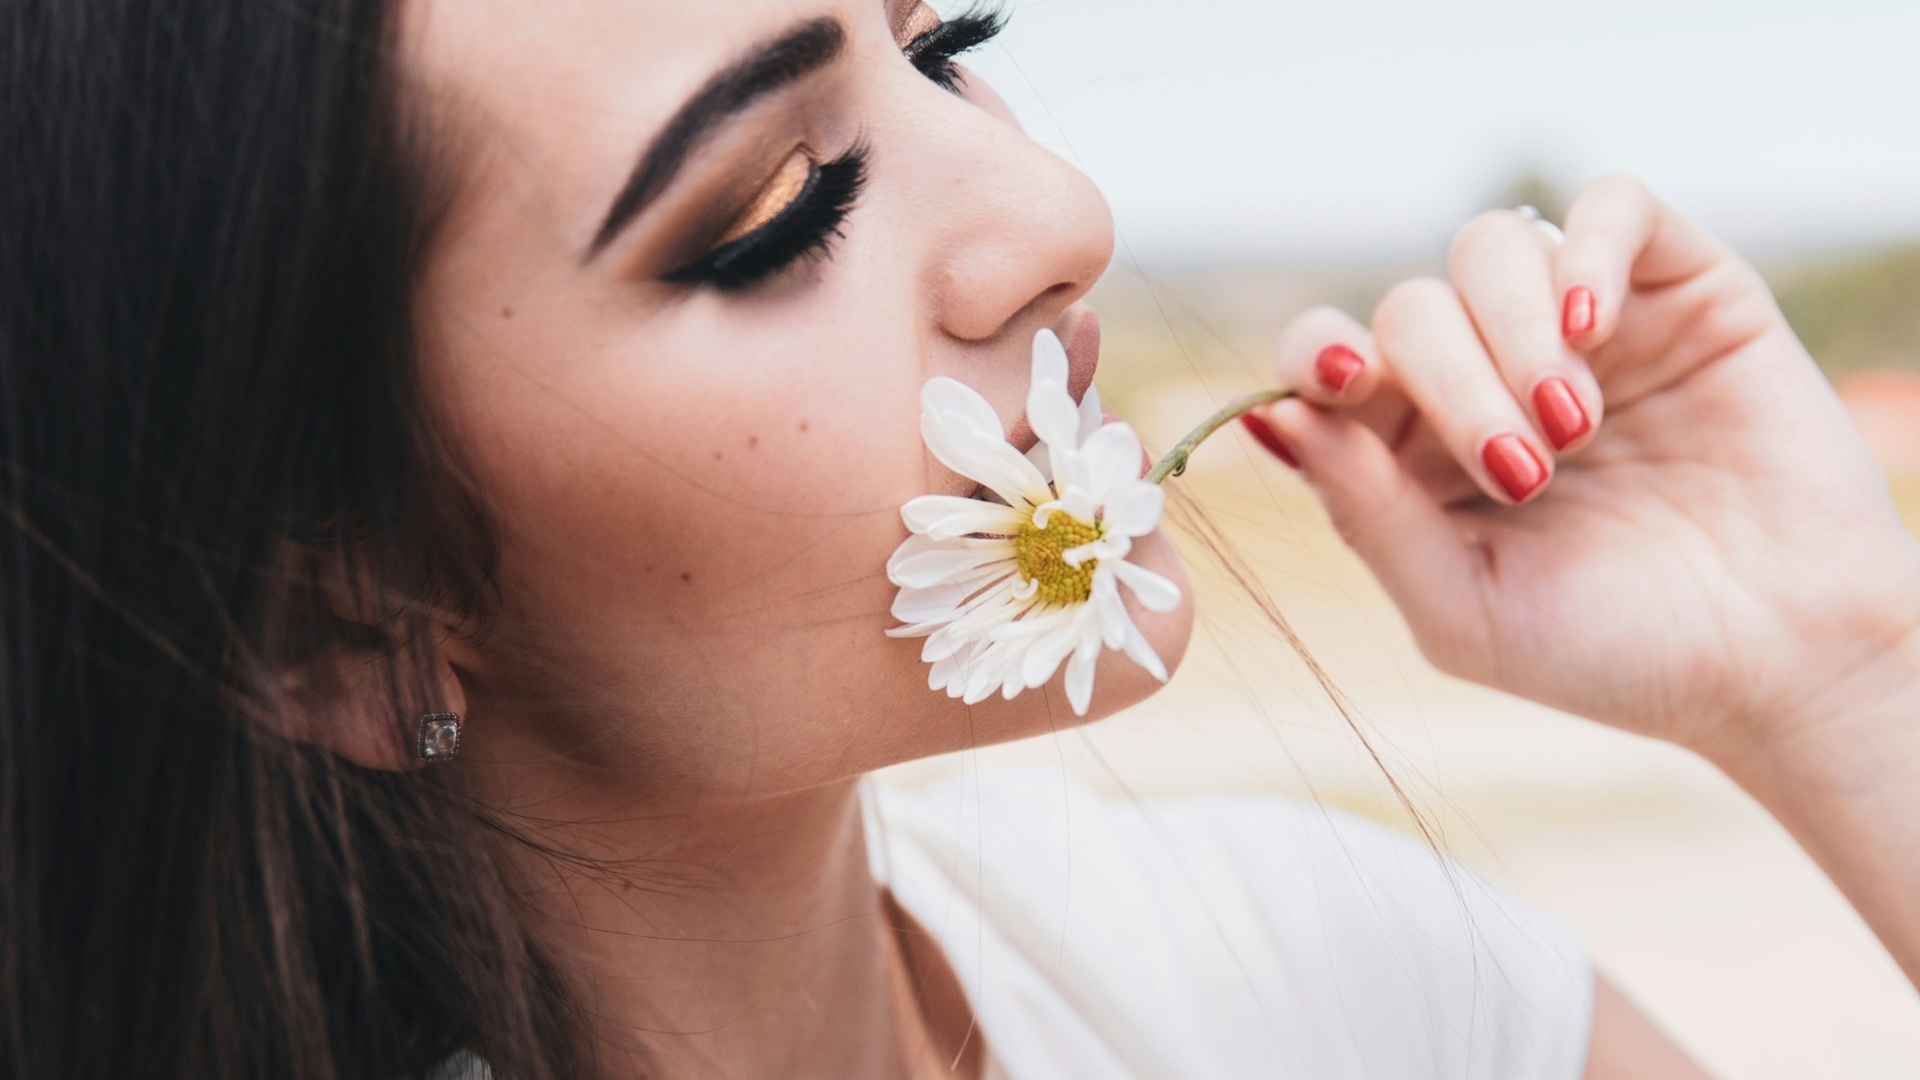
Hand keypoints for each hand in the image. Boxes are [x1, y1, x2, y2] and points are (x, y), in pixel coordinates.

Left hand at [1249, 175, 1919, 759]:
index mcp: (1413, 452)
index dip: (1315, 357)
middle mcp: (1483, 376)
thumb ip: (1365, 514)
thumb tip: (1266, 419)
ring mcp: (1577, 326)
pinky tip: (1595, 325)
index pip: (1327, 363)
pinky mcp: (1676, 288)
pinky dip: (1587, 247)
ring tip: (1575, 426)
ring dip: (1511, 331)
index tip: (1341, 382)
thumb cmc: (1616, 652)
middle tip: (1523, 472)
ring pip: (1489, 247)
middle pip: (1406, 309)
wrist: (1784, 662)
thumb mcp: (1464, 609)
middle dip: (1448, 382)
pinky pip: (1608, 205)